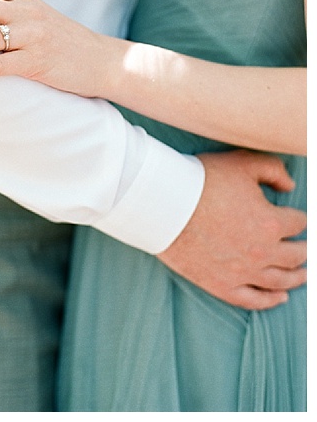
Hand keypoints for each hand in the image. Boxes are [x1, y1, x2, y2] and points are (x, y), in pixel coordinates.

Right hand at [158, 150, 305, 309]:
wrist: (161, 204)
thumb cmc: (199, 181)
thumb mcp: (241, 163)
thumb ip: (273, 170)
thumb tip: (289, 187)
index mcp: (271, 223)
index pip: (299, 223)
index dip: (300, 218)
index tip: (296, 217)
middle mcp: (263, 252)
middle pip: (296, 255)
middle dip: (304, 249)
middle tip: (305, 247)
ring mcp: (243, 272)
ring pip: (281, 280)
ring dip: (297, 277)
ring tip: (303, 275)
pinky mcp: (222, 284)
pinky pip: (254, 299)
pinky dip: (270, 300)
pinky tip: (280, 296)